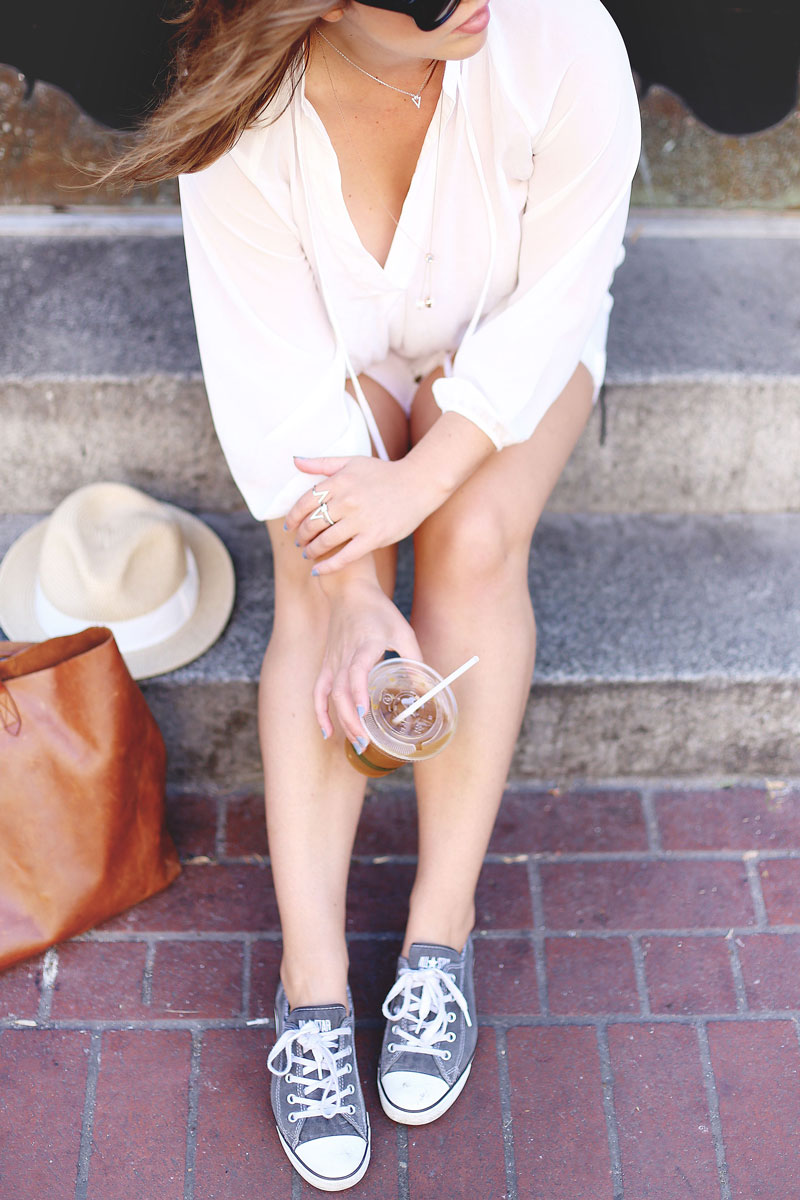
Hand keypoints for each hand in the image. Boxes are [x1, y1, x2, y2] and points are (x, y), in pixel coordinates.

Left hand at [286, 455, 435, 575]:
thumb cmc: (384, 473)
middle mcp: (347, 501)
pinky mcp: (374, 537)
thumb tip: (294, 461)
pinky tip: (317, 570)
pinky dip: (328, 566)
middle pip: (312, 523)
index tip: (289, 526)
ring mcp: (360, 520)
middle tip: (299, 542)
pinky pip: (345, 556)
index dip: (292, 517)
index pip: (305, 502)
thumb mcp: (352, 461)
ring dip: (311, 550)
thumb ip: (322, 463)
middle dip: (301, 536)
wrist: (418, 484)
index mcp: (339, 482)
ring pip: (325, 541)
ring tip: (308, 554)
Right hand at [315, 578, 421, 742]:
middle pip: (341, 692)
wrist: (349, 592)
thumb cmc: (379, 611)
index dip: (358, 692)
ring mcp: (333, 661)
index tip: (364, 713)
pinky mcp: (327, 664)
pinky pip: (319, 691)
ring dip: (342, 721)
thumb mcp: (403, 631)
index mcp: (364, 644)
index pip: (356, 671)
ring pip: (330, 695)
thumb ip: (414, 660)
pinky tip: (328, 731)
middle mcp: (345, 655)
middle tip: (367, 742)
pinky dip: (320, 712)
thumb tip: (427, 689)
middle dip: (352, 720)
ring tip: (356, 743)